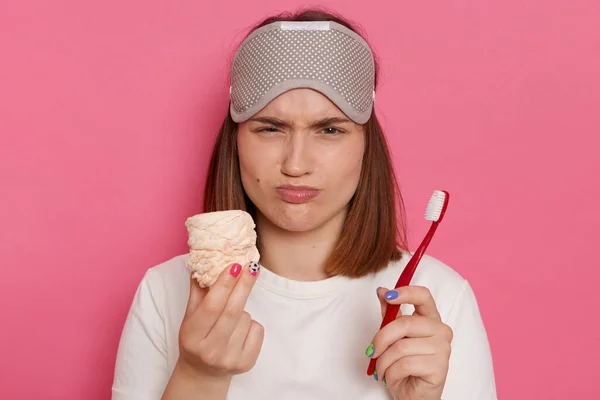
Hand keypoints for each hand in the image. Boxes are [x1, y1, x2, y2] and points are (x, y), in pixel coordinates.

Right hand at [177, 262, 263, 379]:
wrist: (203, 374)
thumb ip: (197, 291)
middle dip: (244, 285)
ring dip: (243, 309)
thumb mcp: (190, 317)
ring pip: (246, 319)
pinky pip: (258, 330)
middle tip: (252, 266)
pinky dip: (252, 324)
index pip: (211, 306)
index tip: (234, 266)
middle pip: (233, 311)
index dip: (224, 285)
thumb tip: (201, 263)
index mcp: (192, 336)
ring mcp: (229, 359)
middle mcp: (210, 350)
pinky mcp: (246, 364)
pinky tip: (240, 330)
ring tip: (232, 318)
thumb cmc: (196, 339)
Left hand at [367, 286, 452, 399]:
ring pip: (402, 347)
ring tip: (381, 370)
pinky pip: (405, 364)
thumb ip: (390, 313)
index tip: (388, 296)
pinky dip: (391, 373)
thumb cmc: (403, 364)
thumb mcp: (393, 335)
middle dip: (381, 339)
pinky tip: (391, 378)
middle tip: (371, 352)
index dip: (406, 292)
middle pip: (406, 324)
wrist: (412, 395)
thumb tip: (381, 291)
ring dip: (383, 362)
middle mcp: (441, 330)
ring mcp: (443, 348)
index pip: (423, 296)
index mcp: (430, 319)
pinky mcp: (440, 367)